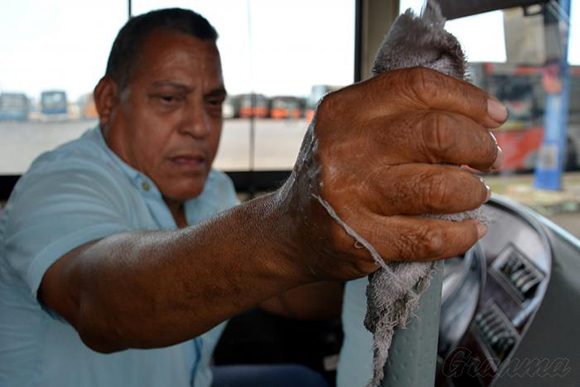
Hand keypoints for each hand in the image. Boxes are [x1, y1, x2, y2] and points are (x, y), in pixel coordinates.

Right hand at [275, 67, 505, 280]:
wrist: (290, 230)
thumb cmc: (333, 174)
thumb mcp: (350, 129)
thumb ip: (398, 113)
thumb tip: (478, 115)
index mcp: (344, 111)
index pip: (419, 86)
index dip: (469, 99)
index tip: (493, 117)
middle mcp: (344, 148)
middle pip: (439, 134)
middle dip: (480, 147)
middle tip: (488, 159)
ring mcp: (350, 196)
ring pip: (442, 188)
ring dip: (474, 192)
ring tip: (472, 194)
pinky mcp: (361, 239)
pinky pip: (432, 236)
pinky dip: (463, 234)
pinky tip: (468, 228)